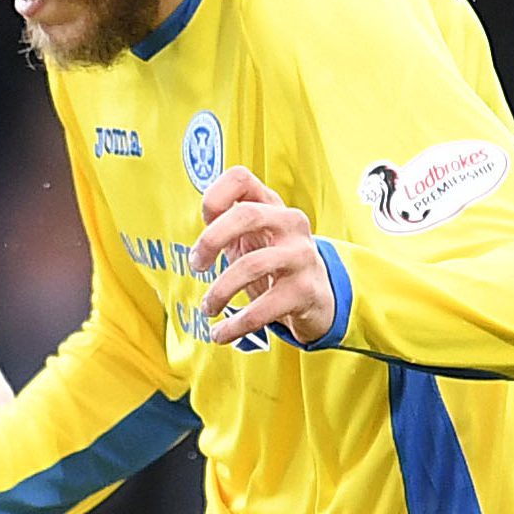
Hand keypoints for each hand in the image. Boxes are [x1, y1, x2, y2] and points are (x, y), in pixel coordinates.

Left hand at [189, 166, 336, 346]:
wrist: (317, 296)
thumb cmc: (271, 260)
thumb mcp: (248, 236)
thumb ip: (223, 223)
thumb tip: (201, 224)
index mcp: (270, 205)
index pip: (241, 178)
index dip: (214, 195)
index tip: (203, 222)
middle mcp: (290, 223)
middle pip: (246, 215)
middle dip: (211, 240)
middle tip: (196, 265)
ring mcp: (301, 255)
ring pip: (252, 265)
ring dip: (220, 291)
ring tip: (208, 308)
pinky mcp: (305, 290)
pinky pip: (264, 308)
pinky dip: (236, 325)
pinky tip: (220, 334)